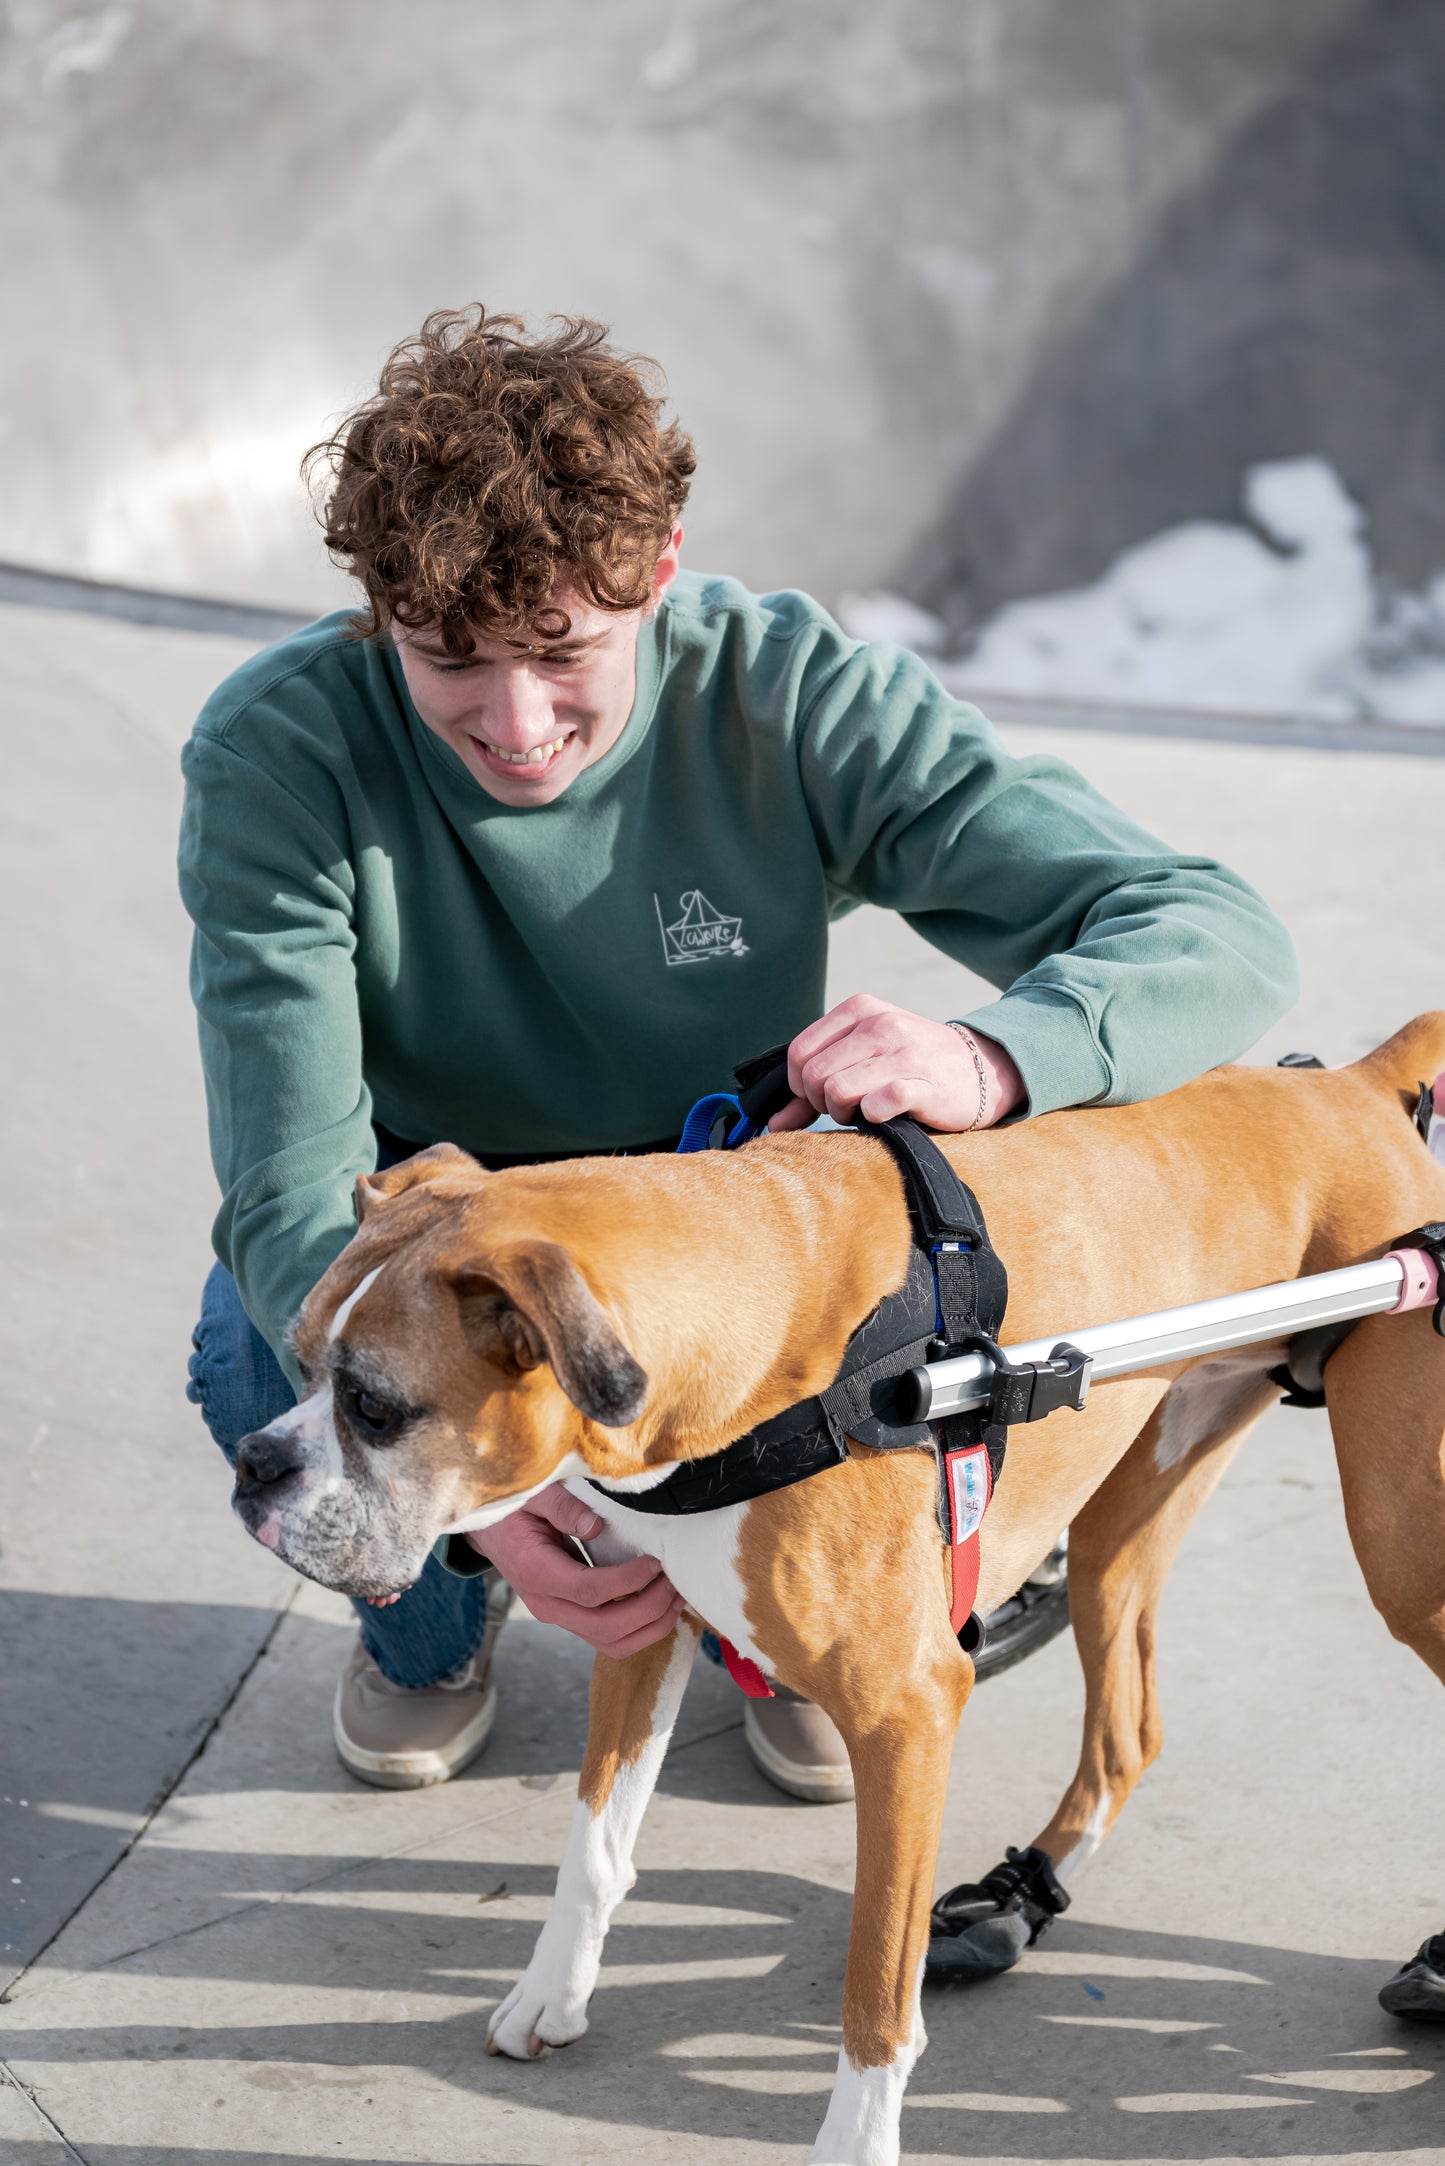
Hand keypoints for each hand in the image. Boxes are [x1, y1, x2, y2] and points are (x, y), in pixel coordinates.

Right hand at [471, 1482, 685, 1658]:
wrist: (489, 1532)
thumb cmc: (512, 1509)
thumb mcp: (531, 1495)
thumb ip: (561, 1506)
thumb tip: (595, 1525)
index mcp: (536, 1572)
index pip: (589, 1591)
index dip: (628, 1581)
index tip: (655, 1562)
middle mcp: (546, 1604)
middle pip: (605, 1628)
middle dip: (648, 1610)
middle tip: (673, 1582)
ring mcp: (558, 1616)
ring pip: (610, 1644)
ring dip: (649, 1628)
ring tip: (676, 1598)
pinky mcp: (570, 1617)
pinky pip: (609, 1638)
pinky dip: (640, 1629)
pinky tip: (661, 1605)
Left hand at [768, 995, 1025, 1133]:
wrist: (981, 1069)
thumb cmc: (911, 1066)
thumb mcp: (863, 1058)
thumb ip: (814, 1085)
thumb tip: (772, 1123)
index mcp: (859, 1009)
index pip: (798, 1053)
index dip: (799, 1086)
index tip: (822, 1097)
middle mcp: (880, 1023)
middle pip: (813, 1076)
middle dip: (822, 1103)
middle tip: (847, 1107)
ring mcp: (903, 1052)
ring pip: (837, 1090)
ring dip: (845, 1114)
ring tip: (865, 1112)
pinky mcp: (924, 1083)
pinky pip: (877, 1104)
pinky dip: (873, 1117)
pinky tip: (887, 1114)